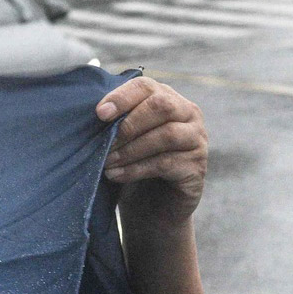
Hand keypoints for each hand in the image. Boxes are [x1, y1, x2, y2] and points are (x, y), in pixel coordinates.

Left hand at [97, 76, 206, 222]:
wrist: (152, 207)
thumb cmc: (134, 165)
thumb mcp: (123, 139)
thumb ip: (116, 121)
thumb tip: (96, 112)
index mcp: (167, 98)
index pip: (146, 86)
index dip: (122, 97)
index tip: (100, 114)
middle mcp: (188, 114)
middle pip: (161, 106)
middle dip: (128, 124)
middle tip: (104, 143)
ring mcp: (196, 139)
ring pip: (166, 135)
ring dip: (131, 149)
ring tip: (107, 162)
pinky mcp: (196, 167)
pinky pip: (166, 162)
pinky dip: (137, 169)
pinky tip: (117, 175)